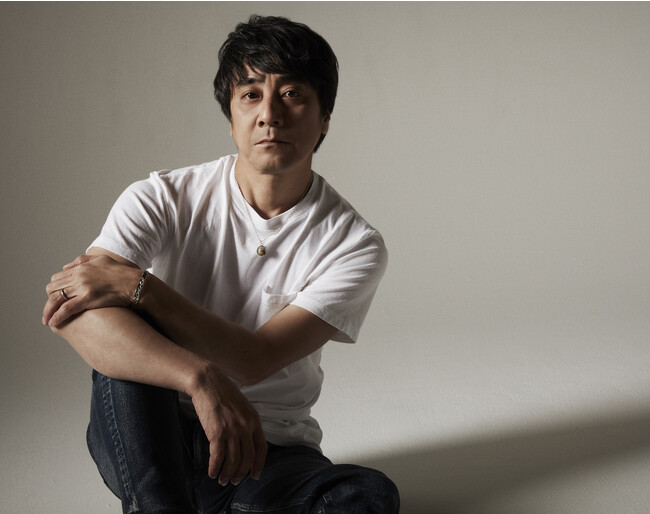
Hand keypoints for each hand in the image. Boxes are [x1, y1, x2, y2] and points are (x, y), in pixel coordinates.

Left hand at [43, 254, 140, 327]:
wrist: (134, 283)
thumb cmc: (122, 273)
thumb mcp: (101, 259)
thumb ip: (82, 260)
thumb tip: (65, 267)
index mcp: (80, 268)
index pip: (57, 278)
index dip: (54, 289)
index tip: (56, 298)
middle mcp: (78, 277)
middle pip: (52, 289)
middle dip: (50, 300)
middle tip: (51, 310)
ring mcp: (82, 287)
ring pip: (55, 299)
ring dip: (48, 311)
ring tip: (46, 320)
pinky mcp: (88, 299)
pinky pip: (66, 309)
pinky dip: (57, 316)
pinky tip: (53, 323)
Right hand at [189, 363, 266, 484]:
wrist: (208, 383)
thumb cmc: (224, 394)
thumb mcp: (243, 407)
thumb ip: (247, 423)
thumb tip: (246, 443)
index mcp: (254, 420)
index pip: (261, 448)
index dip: (258, 464)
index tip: (254, 475)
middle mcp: (245, 426)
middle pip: (247, 458)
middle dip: (241, 473)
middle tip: (234, 481)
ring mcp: (231, 430)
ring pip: (232, 460)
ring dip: (227, 474)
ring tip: (222, 480)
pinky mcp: (216, 432)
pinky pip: (217, 457)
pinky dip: (215, 468)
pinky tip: (212, 473)